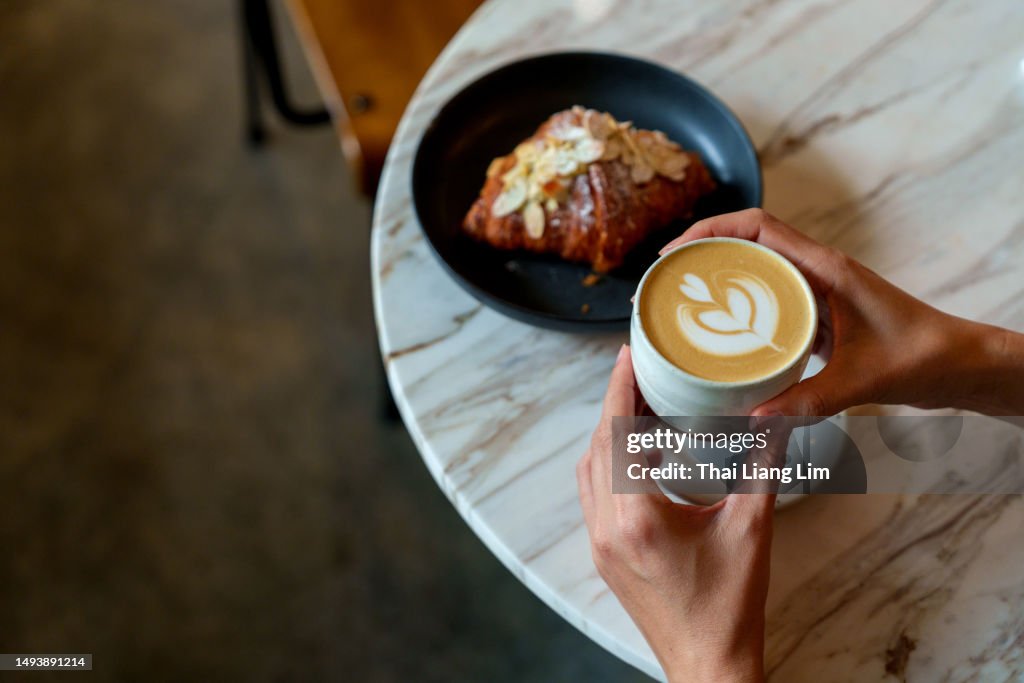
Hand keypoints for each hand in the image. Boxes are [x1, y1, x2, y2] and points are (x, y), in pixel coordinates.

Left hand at [577, 346, 771, 682]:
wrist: (708, 664)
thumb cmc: (730, 607)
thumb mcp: (752, 530)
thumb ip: (762, 469)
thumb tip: (775, 423)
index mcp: (638, 517)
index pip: (616, 436)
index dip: (619, 389)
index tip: (627, 354)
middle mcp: (608, 527)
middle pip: (597, 448)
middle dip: (614, 405)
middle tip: (640, 372)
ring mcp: (600, 544)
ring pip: (589, 472)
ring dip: (607, 436)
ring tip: (637, 407)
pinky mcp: (604, 555)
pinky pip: (593, 497)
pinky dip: (607, 466)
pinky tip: (635, 457)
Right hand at [661, 209, 1023, 416]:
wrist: (960, 365)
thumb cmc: (923, 358)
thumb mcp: (862, 381)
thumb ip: (807, 400)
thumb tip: (752, 418)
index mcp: (826, 268)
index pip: (759, 227)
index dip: (711, 231)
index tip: (676, 251)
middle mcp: (819, 271)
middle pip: (749, 242)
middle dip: (703, 252)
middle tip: (667, 279)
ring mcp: (819, 291)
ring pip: (758, 269)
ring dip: (720, 276)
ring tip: (684, 301)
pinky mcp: (821, 312)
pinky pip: (771, 299)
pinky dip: (742, 306)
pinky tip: (724, 334)